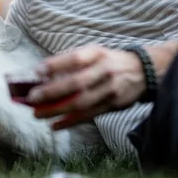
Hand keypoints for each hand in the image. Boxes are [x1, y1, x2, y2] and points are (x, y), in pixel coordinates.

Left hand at [28, 46, 145, 129]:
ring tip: (38, 114)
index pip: (75, 58)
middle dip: (53, 92)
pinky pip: (88, 115)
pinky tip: (55, 125)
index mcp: (97, 54)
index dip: (56, 65)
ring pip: (81, 103)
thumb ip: (72, 61)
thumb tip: (42, 75)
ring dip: (57, 110)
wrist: (144, 71)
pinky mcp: (112, 105)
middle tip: (33, 98)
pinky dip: (70, 122)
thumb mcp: (95, 53)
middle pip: (77, 83)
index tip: (37, 72)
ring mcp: (109, 90)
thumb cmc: (110, 61)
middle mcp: (104, 71)